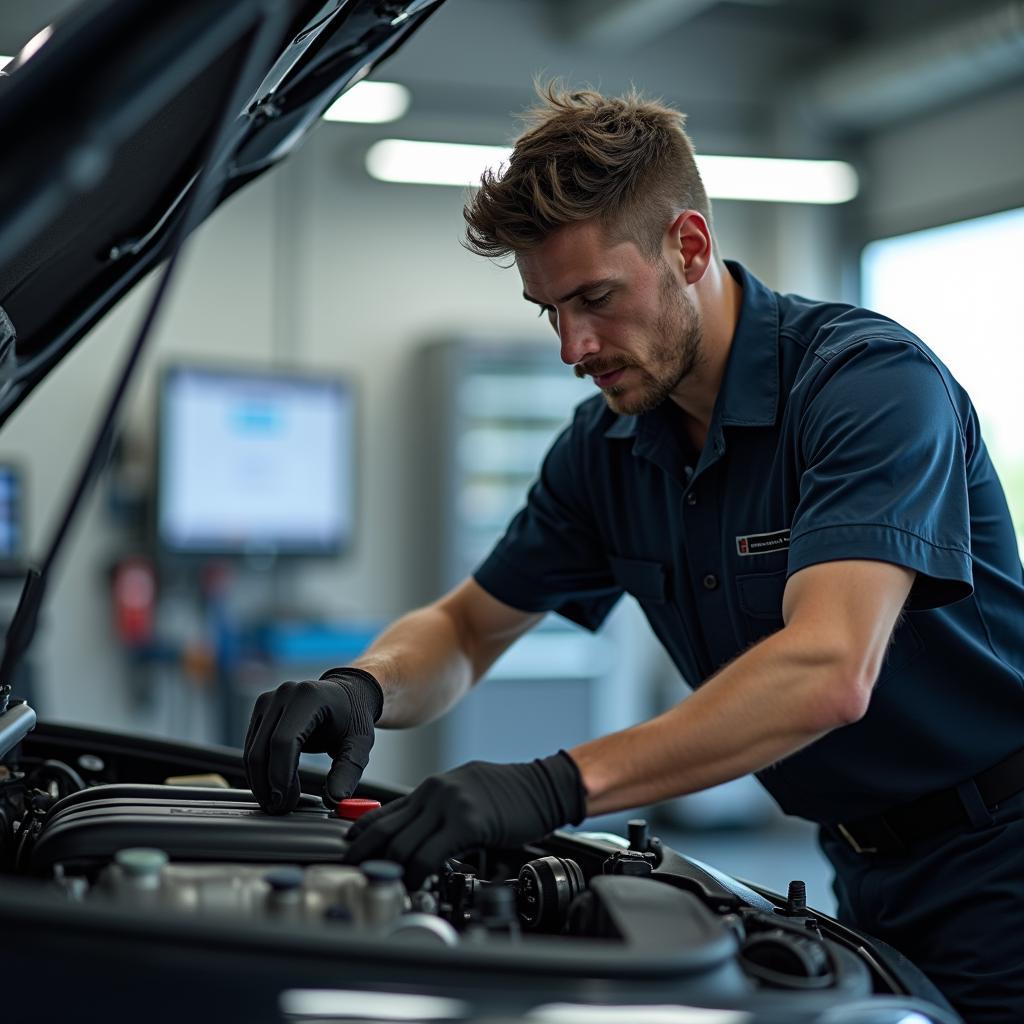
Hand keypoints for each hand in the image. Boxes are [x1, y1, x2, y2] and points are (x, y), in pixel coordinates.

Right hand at [243, 667, 383, 813]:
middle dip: (267, 784)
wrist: (346, 695)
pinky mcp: (261, 711)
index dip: (281, 775)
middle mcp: (284, 695)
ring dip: (260, 782)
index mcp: (309, 697)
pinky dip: (259, 771)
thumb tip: (335, 799)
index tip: (286, 801)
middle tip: (280, 808)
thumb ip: (348, 771)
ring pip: (251, 750)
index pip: (284, 741)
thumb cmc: (353, 717)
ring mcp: (269, 701)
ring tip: (277, 802)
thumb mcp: (360, 743)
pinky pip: (251, 747)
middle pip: (262, 748)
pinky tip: (273, 786)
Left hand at [343, 751, 586, 886]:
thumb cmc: (509, 795)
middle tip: (357, 875)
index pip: (383, 811)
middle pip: (385, 829)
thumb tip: (415, 838)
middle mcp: (435, 792)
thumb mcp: (464, 795)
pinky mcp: (468, 821)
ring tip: (390, 885)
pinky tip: (418, 882)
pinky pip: (430, 853)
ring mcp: (450, 804)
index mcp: (431, 788)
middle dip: (365, 856)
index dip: (360, 836)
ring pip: (403, 843)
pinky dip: (418, 872)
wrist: (543, 787)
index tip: (349, 853)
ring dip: (392, 870)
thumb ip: (438, 813)